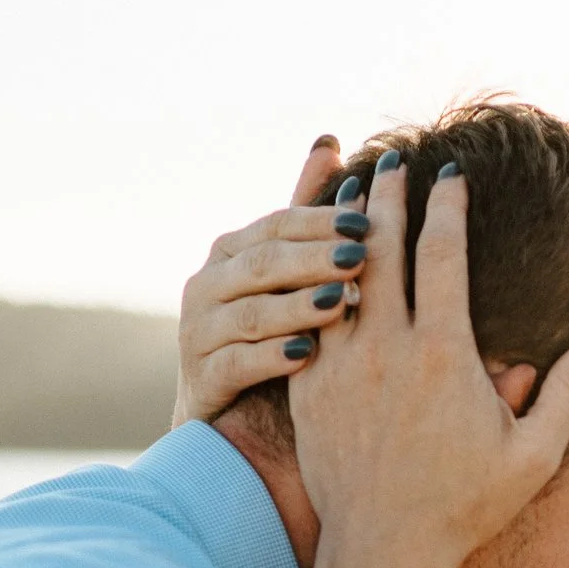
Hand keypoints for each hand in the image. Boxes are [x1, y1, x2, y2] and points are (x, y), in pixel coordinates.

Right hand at [171, 137, 369, 426]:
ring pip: (251, 311)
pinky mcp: (200, 379)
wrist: (234, 427)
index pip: (278, 225)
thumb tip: (329, 141)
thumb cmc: (276, 336)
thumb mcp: (293, 274)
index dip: (321, 221)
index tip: (370, 220)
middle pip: (264, 263)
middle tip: (361, 257)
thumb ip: (306, 215)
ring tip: (342, 303)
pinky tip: (309, 355)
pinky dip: (273, 355)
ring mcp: (198, 332)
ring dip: (298, 304)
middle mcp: (207, 285)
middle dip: (313, 258)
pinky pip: (237, 362)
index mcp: (231, 252)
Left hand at [288, 151, 568, 567]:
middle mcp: (386, 350)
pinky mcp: (308, 388)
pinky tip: (314, 258)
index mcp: (444, 355)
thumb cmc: (465, 507)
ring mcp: (340, 366)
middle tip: (395, 158)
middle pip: (383, 248)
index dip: (447, 207)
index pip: (443, 256)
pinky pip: (306, 314)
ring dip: (344, 228)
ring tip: (350, 190)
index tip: (451, 172)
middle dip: (390, 195)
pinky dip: (312, 278)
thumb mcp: (533, 456)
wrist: (383, 552)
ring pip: (336, 274)